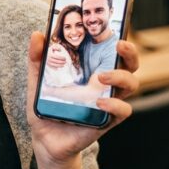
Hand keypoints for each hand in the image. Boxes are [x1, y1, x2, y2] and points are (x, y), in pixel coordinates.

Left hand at [26, 32, 138, 168]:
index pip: (113, 51)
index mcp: (92, 71)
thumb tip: (37, 34)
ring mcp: (108, 101)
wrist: (44, 139)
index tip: (116, 28)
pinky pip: (123, 111)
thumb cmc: (46, 107)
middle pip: (130, 64)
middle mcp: (104, 85)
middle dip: (130, 52)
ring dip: (121, 77)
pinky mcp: (107, 120)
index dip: (120, 38)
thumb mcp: (37, 81)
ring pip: (131, 85)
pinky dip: (115, 105)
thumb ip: (37, 58)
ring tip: (102, 77)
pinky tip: (100, 101)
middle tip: (119, 45)